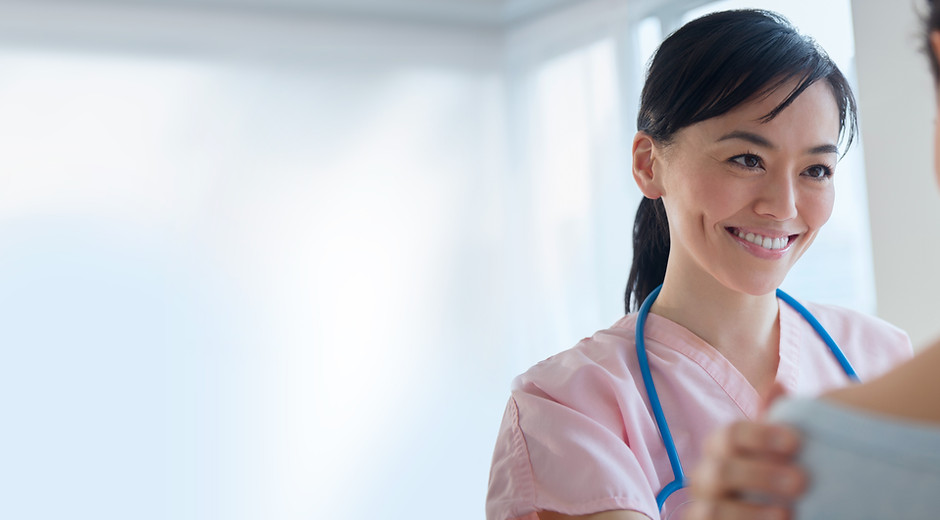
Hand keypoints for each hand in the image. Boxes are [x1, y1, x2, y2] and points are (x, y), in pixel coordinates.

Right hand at [682, 421, 806, 519]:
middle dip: (760, 475)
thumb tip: (778, 386)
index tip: (796, 442)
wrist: (775, 512)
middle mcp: (707, 477)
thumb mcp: (778, 451)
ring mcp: (705, 508)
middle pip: (720, 471)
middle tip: (801, 481)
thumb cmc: (777, 478)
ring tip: (788, 514)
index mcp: (722, 449)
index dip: (760, 436)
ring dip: (749, 512)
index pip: (731, 434)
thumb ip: (777, 422)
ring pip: (711, 510)